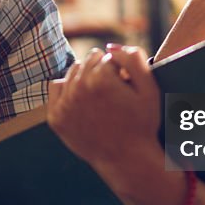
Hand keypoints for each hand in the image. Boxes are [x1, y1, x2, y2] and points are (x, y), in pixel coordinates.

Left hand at [47, 45, 160, 171]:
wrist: (126, 159)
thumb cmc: (141, 124)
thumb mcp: (150, 89)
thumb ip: (134, 59)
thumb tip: (109, 46)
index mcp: (101, 78)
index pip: (108, 56)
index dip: (119, 72)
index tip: (124, 89)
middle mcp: (79, 88)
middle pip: (88, 60)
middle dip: (102, 72)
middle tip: (113, 95)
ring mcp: (64, 104)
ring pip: (73, 71)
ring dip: (85, 78)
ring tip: (99, 98)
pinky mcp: (55, 117)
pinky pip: (56, 86)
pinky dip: (68, 90)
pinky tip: (83, 102)